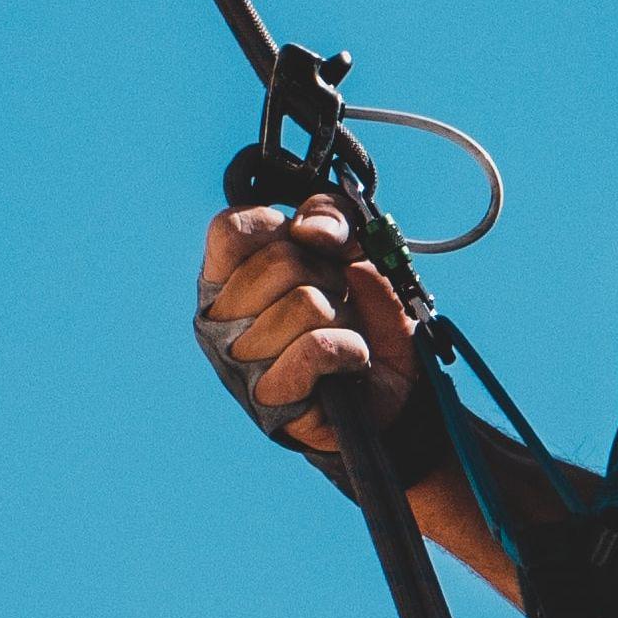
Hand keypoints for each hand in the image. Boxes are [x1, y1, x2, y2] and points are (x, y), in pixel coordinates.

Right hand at [194, 194, 415, 466]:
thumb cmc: (363, 315)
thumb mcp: (355, 250)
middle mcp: (220, 320)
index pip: (232, 228)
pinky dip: (350, 350)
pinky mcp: (272, 401)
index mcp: (226, 277)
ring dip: (343, 318)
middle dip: (328, 277)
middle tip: (336, 302)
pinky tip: (348, 364)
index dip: (283, 228)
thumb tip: (309, 229)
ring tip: (340, 336)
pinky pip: (317, 348)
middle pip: (280, 263)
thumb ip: (333, 216)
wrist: (398, 385)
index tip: (312, 249)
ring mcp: (240, 363)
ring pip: (305, 304)